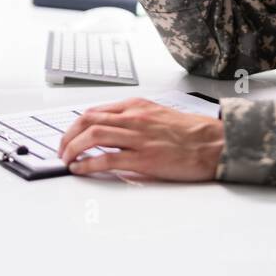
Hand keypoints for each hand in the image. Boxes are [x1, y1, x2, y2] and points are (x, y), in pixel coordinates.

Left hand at [58, 98, 224, 180]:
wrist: (215, 144)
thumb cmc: (190, 133)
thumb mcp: (158, 115)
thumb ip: (134, 120)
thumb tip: (111, 131)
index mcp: (137, 107)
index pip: (95, 111)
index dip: (75, 126)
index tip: (68, 137)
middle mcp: (134, 118)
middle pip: (88, 121)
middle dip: (67, 136)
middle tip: (61, 150)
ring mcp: (138, 138)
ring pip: (93, 136)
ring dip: (72, 149)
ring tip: (66, 160)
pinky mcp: (144, 158)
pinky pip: (107, 159)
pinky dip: (88, 164)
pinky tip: (80, 169)